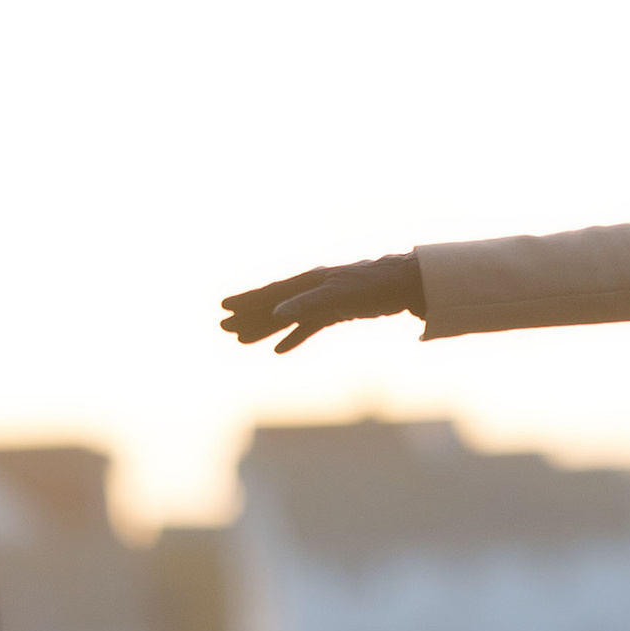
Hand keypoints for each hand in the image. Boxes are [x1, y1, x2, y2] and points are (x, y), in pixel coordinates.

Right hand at [221, 254, 423, 351]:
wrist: (405, 284)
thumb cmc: (373, 285)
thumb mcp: (339, 294)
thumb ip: (307, 303)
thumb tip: (277, 312)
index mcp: (310, 281)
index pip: (272, 292)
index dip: (247, 300)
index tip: (223, 308)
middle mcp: (313, 289)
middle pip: (274, 305)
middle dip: (249, 316)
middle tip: (224, 327)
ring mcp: (324, 301)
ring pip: (288, 318)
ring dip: (266, 328)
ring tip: (243, 339)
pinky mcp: (337, 312)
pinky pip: (308, 326)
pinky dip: (293, 337)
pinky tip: (279, 349)